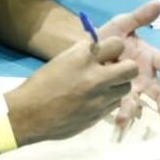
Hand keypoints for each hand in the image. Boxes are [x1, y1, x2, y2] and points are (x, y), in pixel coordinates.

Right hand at [5, 37, 137, 145]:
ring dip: (118, 85)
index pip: (118, 44)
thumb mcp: (64, 60)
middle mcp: (96, 77)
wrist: (28, 115)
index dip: (114, 48)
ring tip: (102, 86)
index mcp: (84, 58)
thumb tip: (103, 49)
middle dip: (126, 67)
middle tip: (114, 70)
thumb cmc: (42, 83)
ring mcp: (99, 99)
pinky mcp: (98, 115)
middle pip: (131, 68)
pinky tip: (93, 100)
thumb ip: (86, 54)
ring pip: (126, 88)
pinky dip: (108, 100)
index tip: (108, 52)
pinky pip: (114, 104)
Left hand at [96, 0, 159, 127]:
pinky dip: (123, 116)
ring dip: (136, 110)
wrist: (84, 54)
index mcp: (150, 58)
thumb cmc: (108, 38)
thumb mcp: (121, 25)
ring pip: (142, 103)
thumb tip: (159, 3)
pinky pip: (124, 109)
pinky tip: (116, 120)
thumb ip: (139, 17)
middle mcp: (145, 77)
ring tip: (126, 117)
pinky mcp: (118, 100)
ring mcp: (132, 90)